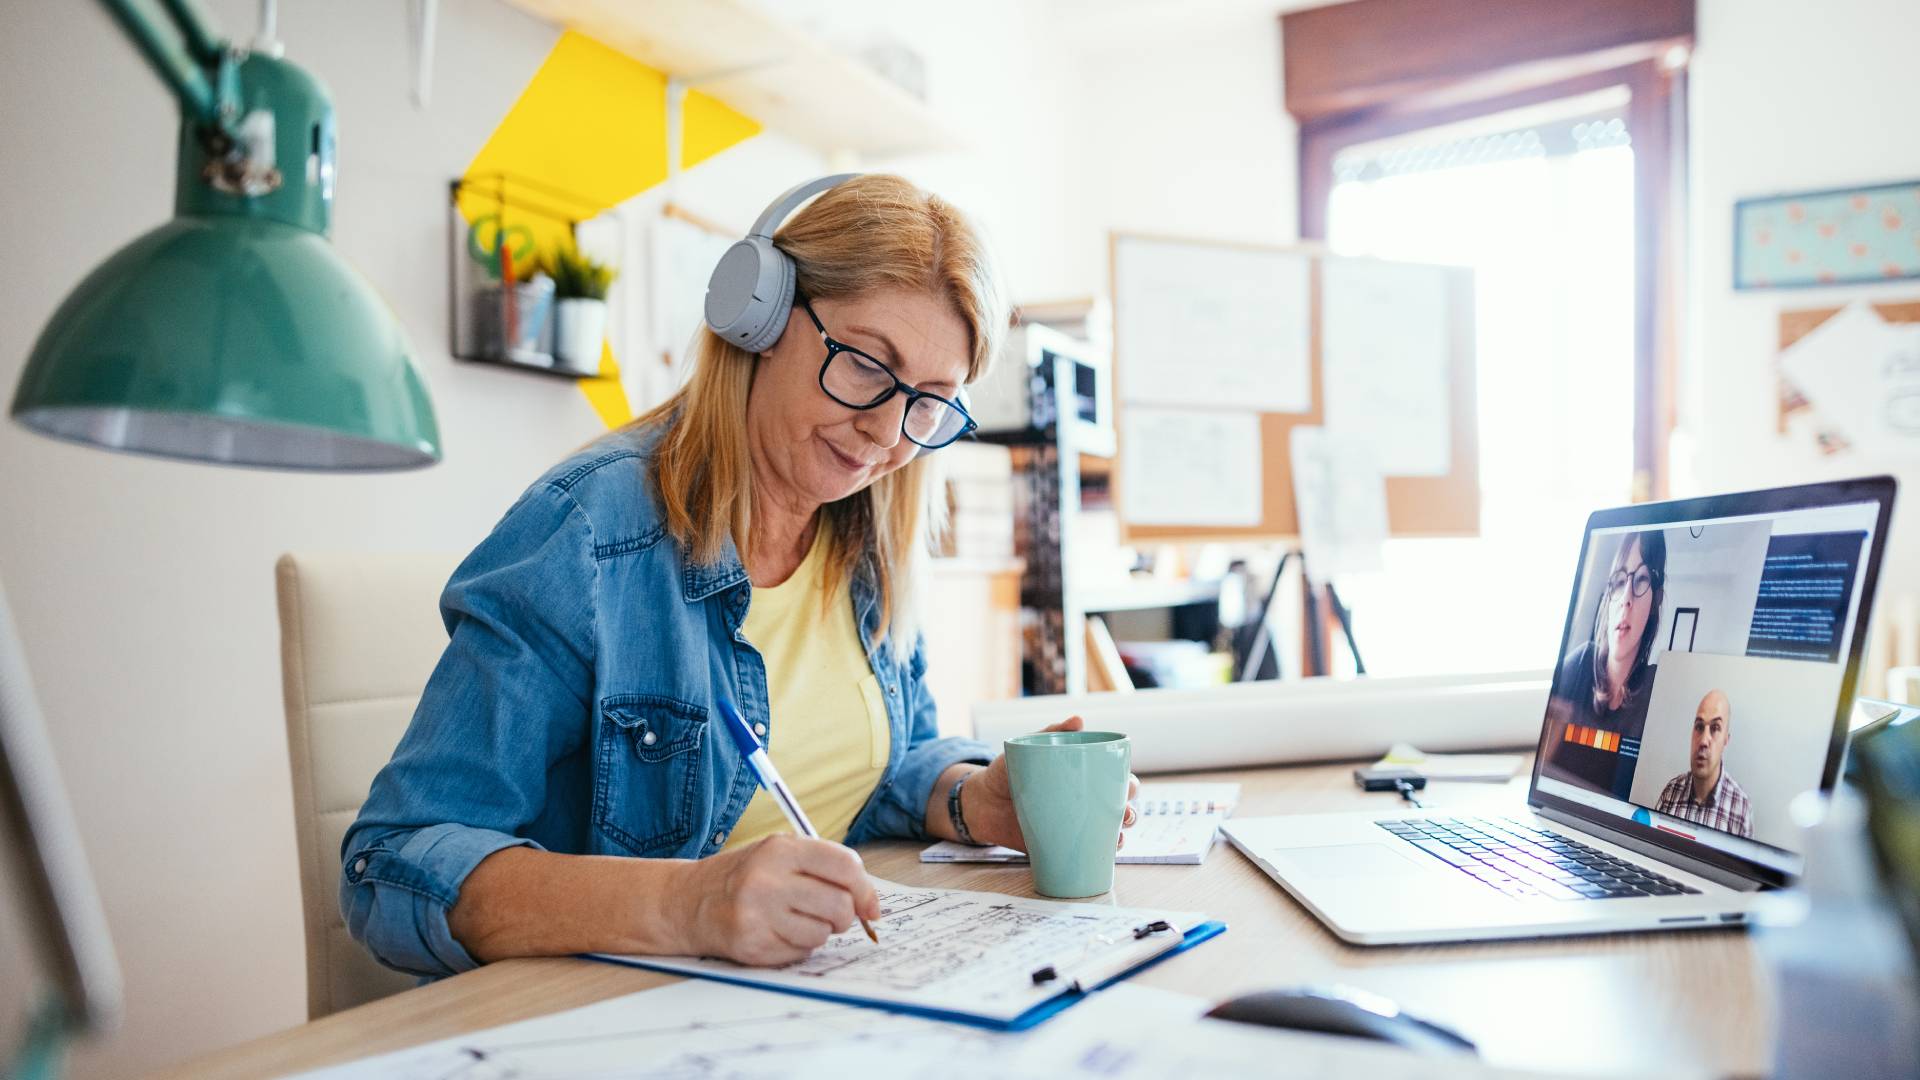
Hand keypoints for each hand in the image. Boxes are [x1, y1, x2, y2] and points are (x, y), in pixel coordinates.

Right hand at [677, 834, 880, 966]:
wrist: (688, 902)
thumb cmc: (745, 876)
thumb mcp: (779, 853)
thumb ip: (824, 867)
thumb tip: (870, 904)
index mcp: (780, 849)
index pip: (844, 867)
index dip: (866, 890)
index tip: (871, 907)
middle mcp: (767, 880)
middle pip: (839, 906)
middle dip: (845, 915)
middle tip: (831, 914)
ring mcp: (758, 915)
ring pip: (823, 933)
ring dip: (819, 931)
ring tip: (795, 919)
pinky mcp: (752, 947)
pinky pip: (801, 952)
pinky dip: (798, 946)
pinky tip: (776, 932)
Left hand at [963, 715, 1141, 851]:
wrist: (981, 802)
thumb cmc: (1008, 771)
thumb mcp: (1028, 748)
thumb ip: (1052, 732)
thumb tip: (1079, 719)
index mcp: (1082, 777)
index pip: (1116, 780)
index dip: (1130, 785)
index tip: (1129, 787)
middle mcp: (1084, 802)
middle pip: (1119, 808)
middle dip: (1130, 812)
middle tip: (1124, 814)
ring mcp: (1074, 826)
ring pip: (1108, 833)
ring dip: (1119, 836)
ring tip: (1117, 838)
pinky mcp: (1061, 846)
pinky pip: (1086, 854)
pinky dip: (1098, 856)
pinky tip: (1102, 856)